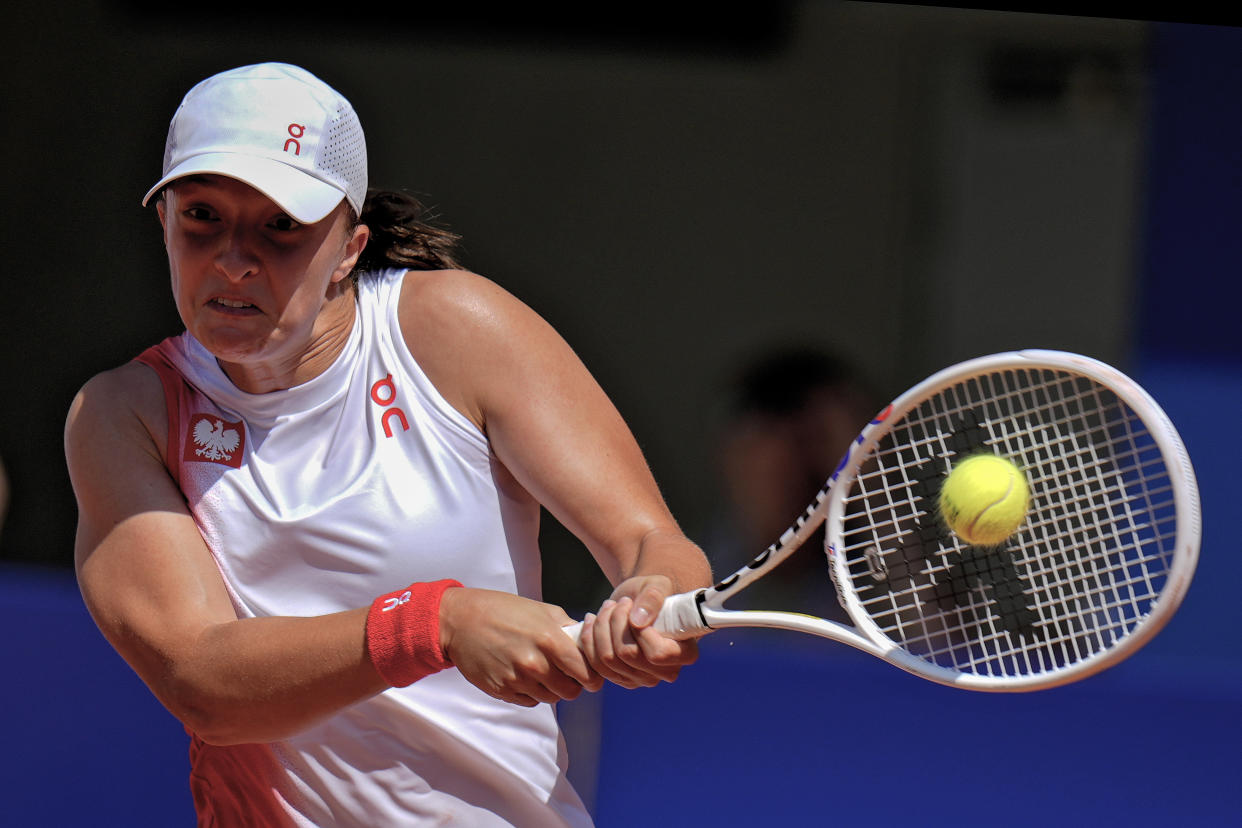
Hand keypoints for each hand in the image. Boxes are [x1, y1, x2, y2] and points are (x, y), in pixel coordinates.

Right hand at [438, 587, 603, 706]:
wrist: (460, 621)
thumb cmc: (501, 610)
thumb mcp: (540, 609)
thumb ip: (566, 626)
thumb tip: (586, 639)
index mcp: (549, 640)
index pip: (585, 673)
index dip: (592, 676)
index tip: (590, 674)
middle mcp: (534, 663)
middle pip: (570, 692)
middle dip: (572, 684)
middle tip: (565, 673)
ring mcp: (517, 679)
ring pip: (550, 699)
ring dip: (551, 689)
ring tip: (542, 671)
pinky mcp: (501, 690)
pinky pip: (529, 701)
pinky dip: (532, 693)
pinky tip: (524, 675)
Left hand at [576, 575, 698, 689]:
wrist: (639, 602)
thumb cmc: (653, 593)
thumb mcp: (657, 586)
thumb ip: (653, 597)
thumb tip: (638, 621)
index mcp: (684, 654)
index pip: (656, 654)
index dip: (638, 630)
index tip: (632, 605)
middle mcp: (665, 672)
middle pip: (627, 655)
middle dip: (615, 622)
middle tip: (619, 602)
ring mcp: (642, 679)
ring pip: (608, 659)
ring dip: (601, 628)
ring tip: (608, 607)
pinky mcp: (620, 678)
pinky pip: (595, 666)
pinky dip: (589, 639)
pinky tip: (593, 620)